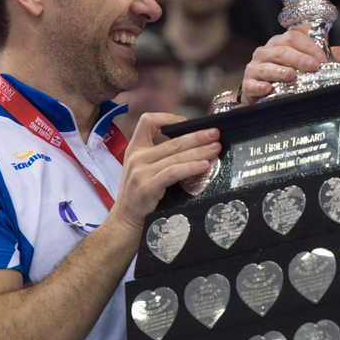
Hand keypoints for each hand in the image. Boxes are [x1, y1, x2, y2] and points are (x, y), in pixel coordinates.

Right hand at [111, 113, 220, 231]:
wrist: (124, 222)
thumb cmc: (139, 197)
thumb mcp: (142, 170)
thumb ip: (159, 157)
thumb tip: (192, 147)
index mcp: (135, 149)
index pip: (147, 121)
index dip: (167, 117)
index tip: (186, 121)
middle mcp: (136, 157)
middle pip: (172, 140)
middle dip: (197, 136)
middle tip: (215, 133)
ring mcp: (140, 172)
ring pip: (176, 156)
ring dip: (200, 151)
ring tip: (216, 149)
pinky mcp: (147, 187)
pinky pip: (173, 172)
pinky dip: (191, 167)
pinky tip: (204, 166)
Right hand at [239, 30, 339, 104]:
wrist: (262, 94)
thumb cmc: (285, 75)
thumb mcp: (306, 65)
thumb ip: (327, 57)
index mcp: (282, 43)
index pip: (294, 37)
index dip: (309, 45)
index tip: (322, 57)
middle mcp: (267, 51)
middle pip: (282, 49)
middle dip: (299, 57)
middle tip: (313, 66)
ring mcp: (256, 66)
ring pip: (266, 64)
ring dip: (279, 70)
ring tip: (291, 75)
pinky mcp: (248, 83)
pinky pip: (252, 83)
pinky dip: (259, 85)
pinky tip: (268, 88)